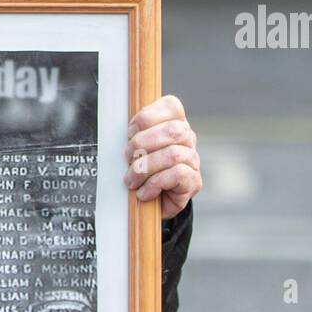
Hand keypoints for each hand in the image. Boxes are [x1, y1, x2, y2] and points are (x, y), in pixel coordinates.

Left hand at [124, 94, 201, 219]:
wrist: (150, 204)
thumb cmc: (139, 171)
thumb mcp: (132, 149)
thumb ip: (131, 134)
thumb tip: (117, 125)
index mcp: (174, 123)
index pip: (171, 106)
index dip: (147, 117)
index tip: (130, 132)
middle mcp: (187, 139)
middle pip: (172, 130)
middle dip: (142, 144)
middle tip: (129, 159)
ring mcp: (193, 160)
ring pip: (173, 154)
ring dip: (145, 168)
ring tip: (132, 180)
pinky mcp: (193, 181)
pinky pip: (178, 174)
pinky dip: (155, 183)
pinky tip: (145, 192)